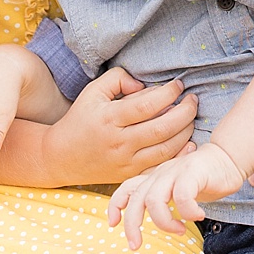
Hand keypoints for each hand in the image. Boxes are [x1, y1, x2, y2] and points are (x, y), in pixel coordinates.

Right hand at [44, 68, 196, 184]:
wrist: (61, 157)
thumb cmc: (80, 120)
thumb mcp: (92, 92)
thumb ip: (118, 79)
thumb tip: (145, 84)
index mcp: (109, 117)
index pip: (147, 104)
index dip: (169, 93)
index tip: (178, 85)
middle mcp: (119, 141)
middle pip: (162, 128)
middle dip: (185, 112)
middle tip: (193, 100)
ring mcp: (126, 161)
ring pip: (166, 149)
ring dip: (186, 132)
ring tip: (191, 117)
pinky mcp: (130, 174)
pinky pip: (160, 166)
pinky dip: (179, 155)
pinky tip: (188, 142)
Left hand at [107, 141, 244, 248]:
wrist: (227, 157)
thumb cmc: (202, 179)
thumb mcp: (175, 189)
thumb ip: (163, 200)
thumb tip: (153, 221)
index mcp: (154, 178)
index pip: (126, 188)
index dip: (115, 205)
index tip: (113, 224)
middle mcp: (160, 175)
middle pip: (136, 200)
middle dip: (131, 225)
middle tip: (135, 245)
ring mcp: (175, 172)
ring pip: (154, 200)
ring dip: (164, 222)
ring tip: (180, 230)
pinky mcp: (192, 173)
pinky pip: (182, 196)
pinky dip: (187, 211)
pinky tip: (198, 216)